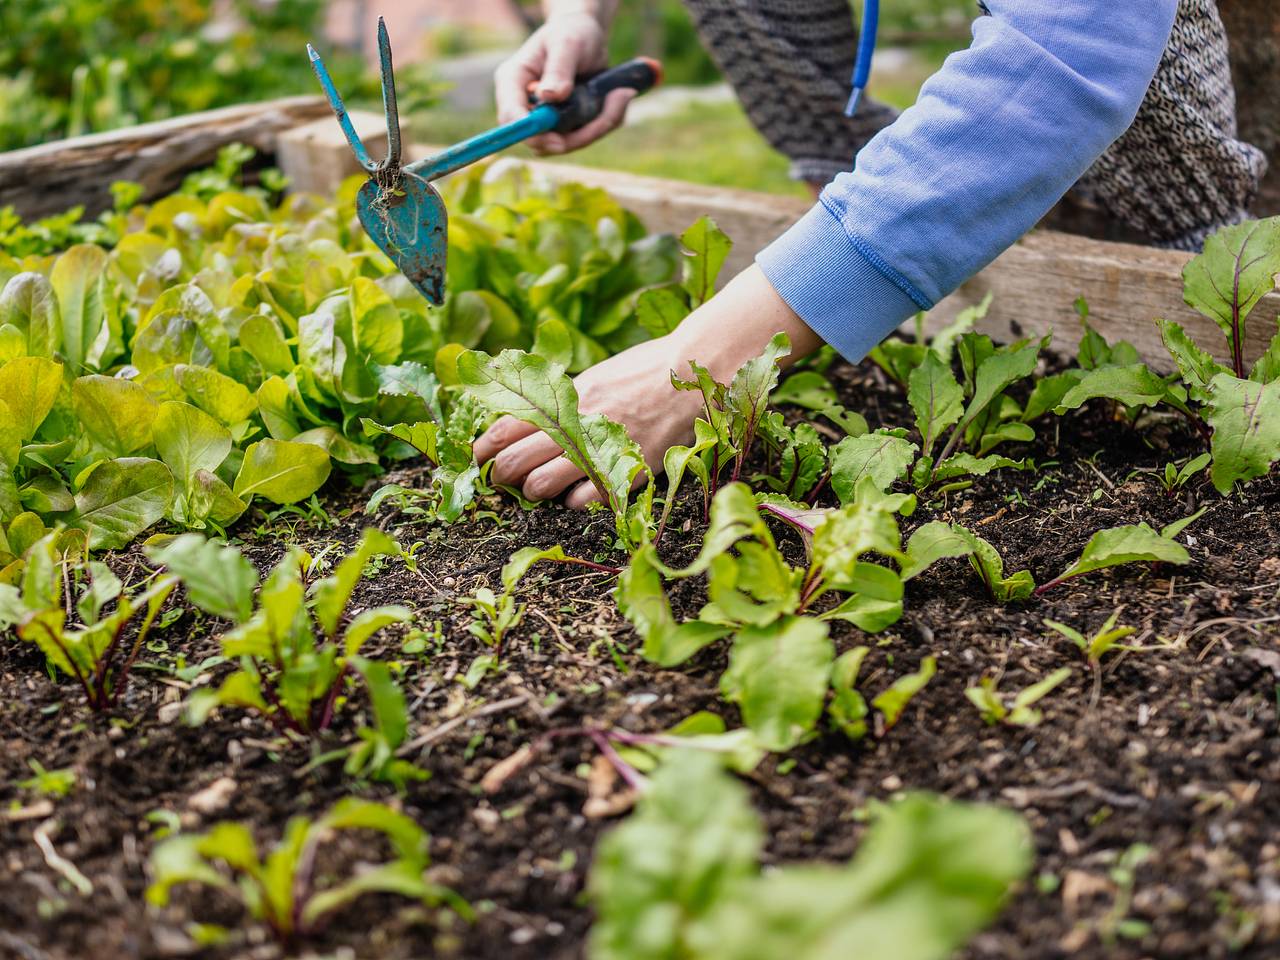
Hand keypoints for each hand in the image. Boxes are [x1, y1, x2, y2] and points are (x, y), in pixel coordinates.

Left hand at [472, 264, 824, 507]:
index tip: (477, 455)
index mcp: (566, 396)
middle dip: (501, 474)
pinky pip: (584, 500)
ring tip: (535, 489)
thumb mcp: (596, 376)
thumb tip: (528, 416)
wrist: (693, 370)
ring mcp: (600, 446)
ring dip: (533, 490)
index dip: (485, 445)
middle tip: (499, 480)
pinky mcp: (627, 468)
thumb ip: (564, 398)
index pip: (507, 424)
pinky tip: (575, 496)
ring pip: (542, 484)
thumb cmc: (645, 371)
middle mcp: (576, 421)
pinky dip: (573, 502)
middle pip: (516, 459)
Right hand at [493, 11, 633, 155]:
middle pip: (537, 140)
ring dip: (596, 128)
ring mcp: (545, 120)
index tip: (557, 138)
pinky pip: (585, 137)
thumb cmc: (572, 32)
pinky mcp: (566, 127)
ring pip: (565, 144)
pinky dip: (605, 122)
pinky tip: (619, 97)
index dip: (529, 132)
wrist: (588, 37)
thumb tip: (549, 97)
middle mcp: (525, 105)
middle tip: (606, 117)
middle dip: (573, 137)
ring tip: (620, 95)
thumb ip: (558, 68)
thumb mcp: (567, 43)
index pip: (510, 115)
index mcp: (514, 81)